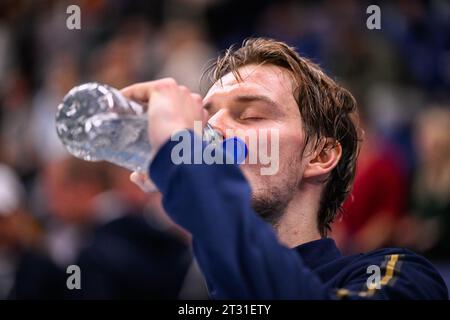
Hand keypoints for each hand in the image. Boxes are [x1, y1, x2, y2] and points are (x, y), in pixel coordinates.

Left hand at [122, 78, 204, 192]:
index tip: (152, 127)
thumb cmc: (182, 163)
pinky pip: (143, 89)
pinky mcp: (164, 88)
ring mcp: (179, 92)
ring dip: (142, 100)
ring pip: (156, 92)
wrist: (181, 151)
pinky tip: (120, 102)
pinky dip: (130, 94)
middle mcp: (192, 100)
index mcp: (200, 117)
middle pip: (170, 99)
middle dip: (155, 108)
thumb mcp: (172, 168)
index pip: (185, 110)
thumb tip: (135, 177)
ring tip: (126, 112)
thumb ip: (153, 177)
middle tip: (136, 123)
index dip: (169, 117)